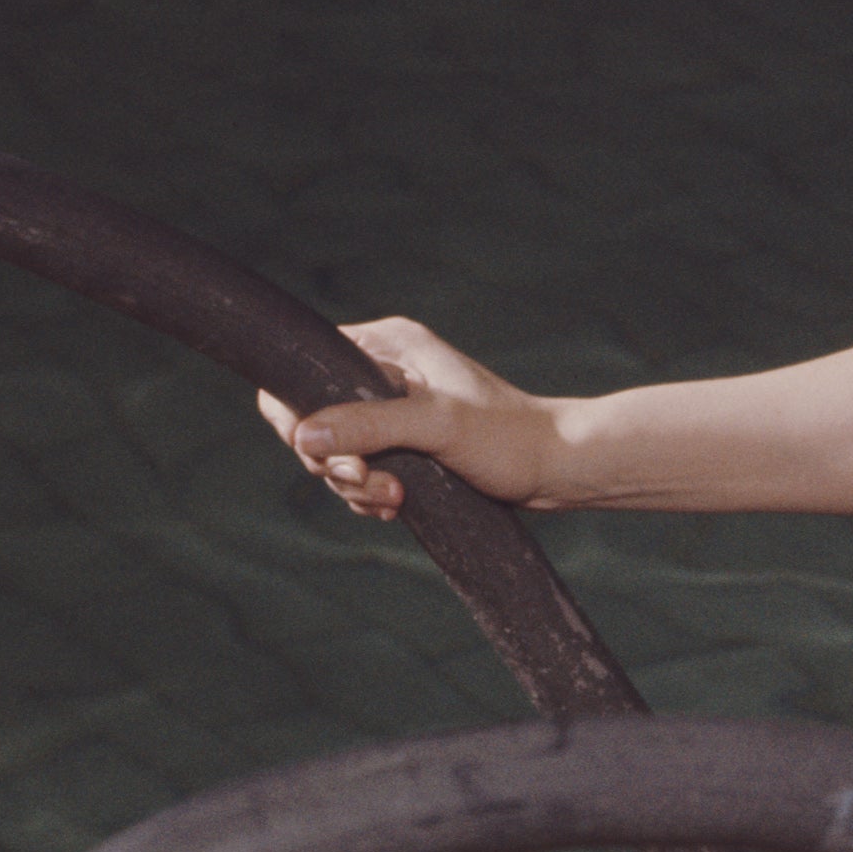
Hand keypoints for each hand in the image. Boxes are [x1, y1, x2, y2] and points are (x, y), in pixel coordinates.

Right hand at [263, 315, 565, 517]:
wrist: (558, 469)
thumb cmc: (507, 438)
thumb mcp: (436, 427)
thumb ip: (368, 425)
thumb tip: (303, 434)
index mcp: (388, 344)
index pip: (302, 365)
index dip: (295, 413)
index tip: (319, 450)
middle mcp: (384, 371)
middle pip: (313, 418)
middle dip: (333, 460)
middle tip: (367, 479)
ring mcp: (392, 410)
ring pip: (336, 452)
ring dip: (354, 484)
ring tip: (393, 500)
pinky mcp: (404, 445)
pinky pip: (361, 471)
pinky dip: (369, 494)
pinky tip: (395, 507)